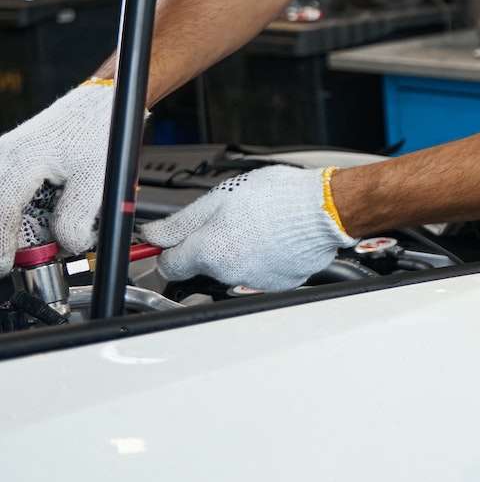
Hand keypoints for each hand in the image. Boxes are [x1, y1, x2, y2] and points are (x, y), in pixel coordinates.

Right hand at [0, 81, 116, 254]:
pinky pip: (6, 196)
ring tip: (44, 226)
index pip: (1, 213)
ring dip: (16, 223)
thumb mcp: (99, 179)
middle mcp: (3, 158)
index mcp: (20, 162)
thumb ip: (80, 217)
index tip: (7, 265)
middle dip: (9, 235)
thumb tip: (67, 246)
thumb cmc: (97, 132)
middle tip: (30, 252)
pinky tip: (41, 212)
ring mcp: (1, 160)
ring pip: (1, 204)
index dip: (2, 247)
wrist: (99, 104)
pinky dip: (18, 211)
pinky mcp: (7, 164)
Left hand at [143, 165, 355, 290]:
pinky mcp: (278, 283)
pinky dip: (263, 259)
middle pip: (203, 265)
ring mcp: (254, 281)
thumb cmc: (278, 198)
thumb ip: (181, 222)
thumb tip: (153, 236)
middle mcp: (227, 273)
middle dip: (211, 245)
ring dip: (239, 251)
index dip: (169, 250)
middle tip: (230, 220)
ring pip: (233, 269)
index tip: (174, 241)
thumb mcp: (219, 198)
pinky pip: (260, 273)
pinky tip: (274, 239)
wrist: (324, 209)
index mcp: (208, 251)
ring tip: (259, 227)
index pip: (169, 265)